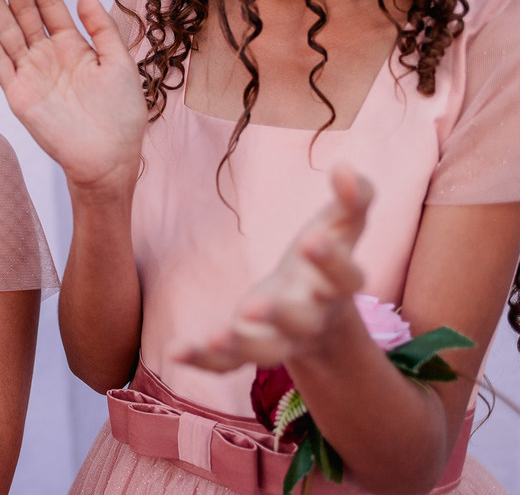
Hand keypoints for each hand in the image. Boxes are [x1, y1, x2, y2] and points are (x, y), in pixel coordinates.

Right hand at [0, 0, 147, 189]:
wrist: (110, 158)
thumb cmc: (121, 116)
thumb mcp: (120, 63)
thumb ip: (101, 29)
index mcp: (73, 45)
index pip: (49, 3)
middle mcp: (47, 55)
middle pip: (24, 10)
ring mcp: (30, 73)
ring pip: (8, 29)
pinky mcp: (18, 94)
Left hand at [175, 167, 372, 370]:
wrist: (320, 313)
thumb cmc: (326, 254)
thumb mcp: (344, 224)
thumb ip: (355, 197)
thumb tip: (346, 168)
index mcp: (337, 285)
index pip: (346, 278)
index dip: (332, 261)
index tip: (312, 239)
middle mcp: (312, 316)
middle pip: (303, 322)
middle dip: (282, 315)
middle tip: (257, 305)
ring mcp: (281, 337)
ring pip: (267, 352)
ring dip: (244, 346)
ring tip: (217, 338)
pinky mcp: (250, 347)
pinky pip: (228, 364)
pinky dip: (204, 361)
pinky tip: (176, 353)